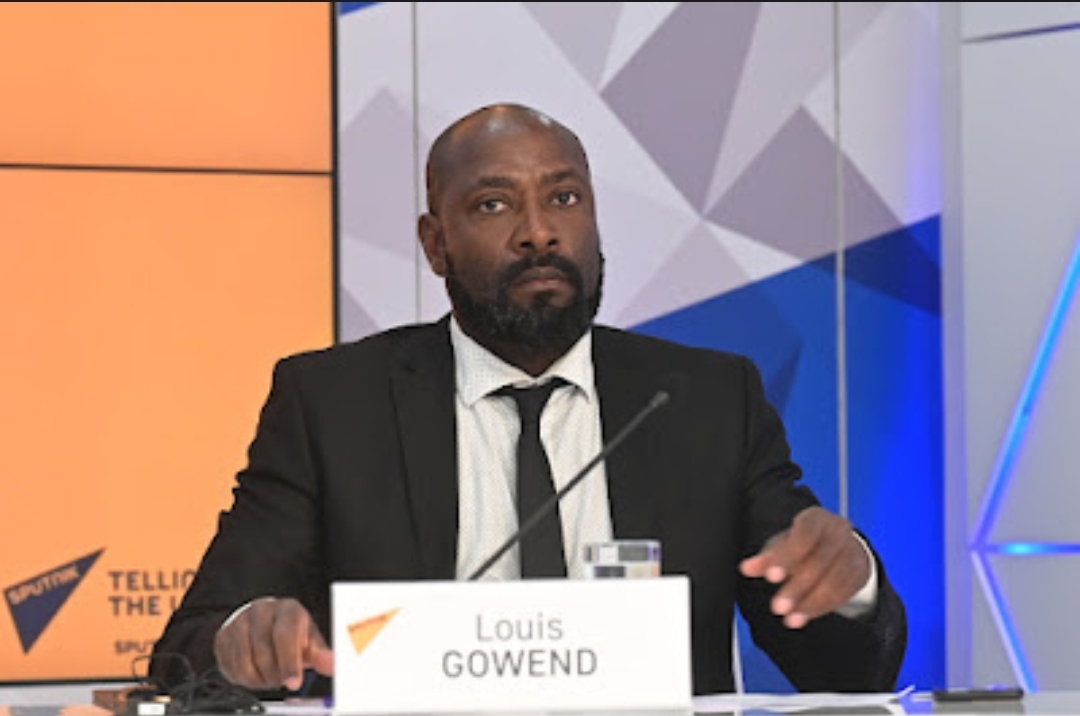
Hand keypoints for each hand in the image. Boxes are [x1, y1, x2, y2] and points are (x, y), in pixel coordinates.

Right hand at [214, 597, 333, 690]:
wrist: (265, 625)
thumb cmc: (292, 633)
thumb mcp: (309, 641)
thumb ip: (320, 654)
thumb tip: (330, 664)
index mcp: (288, 608)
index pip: (285, 635)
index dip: (289, 662)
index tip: (293, 683)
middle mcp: (261, 610)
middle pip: (263, 649)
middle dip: (274, 673)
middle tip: (282, 679)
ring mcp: (239, 621)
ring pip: (245, 661)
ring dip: (259, 677)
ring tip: (270, 675)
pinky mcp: (222, 636)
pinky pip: (230, 666)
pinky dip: (243, 678)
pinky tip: (254, 672)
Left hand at [738, 506, 869, 628]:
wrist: (837, 543)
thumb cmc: (803, 542)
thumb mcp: (783, 544)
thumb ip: (766, 557)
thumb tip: (747, 568)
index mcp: (817, 518)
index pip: (804, 535)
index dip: (787, 556)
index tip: (770, 577)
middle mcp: (839, 532)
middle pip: (819, 561)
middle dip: (797, 587)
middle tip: (777, 608)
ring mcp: (853, 552)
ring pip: (834, 581)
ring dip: (810, 603)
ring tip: (790, 620)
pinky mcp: (860, 572)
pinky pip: (843, 594)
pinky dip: (821, 608)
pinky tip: (804, 616)